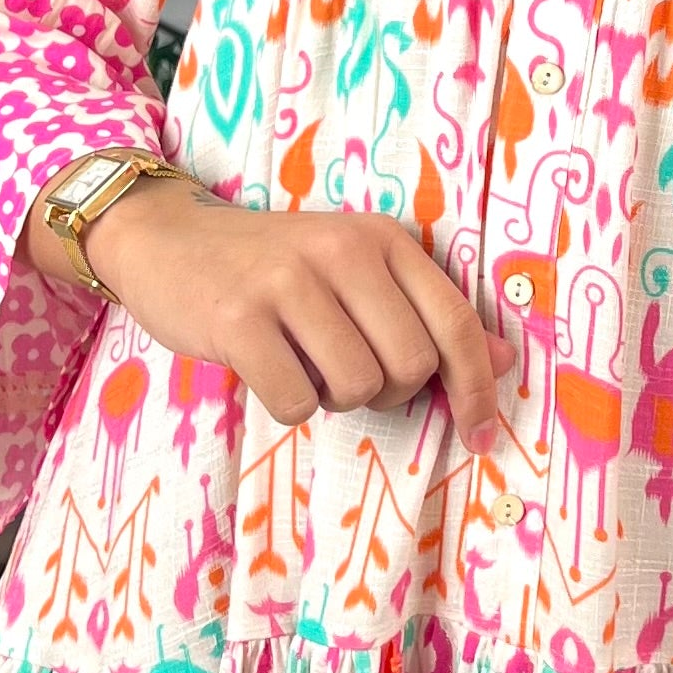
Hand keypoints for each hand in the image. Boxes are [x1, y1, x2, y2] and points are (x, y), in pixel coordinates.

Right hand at [37, 180, 516, 445]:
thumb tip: (504, 359)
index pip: (453, 322)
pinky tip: (266, 369)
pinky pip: (294, 402)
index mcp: (381, 238)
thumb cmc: (274, 267)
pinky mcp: (238, 320)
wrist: (169, 239)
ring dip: (332, 397)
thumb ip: (426, 312)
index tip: (480, 433)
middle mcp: (341, 252)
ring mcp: (287, 283)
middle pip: (408, 366)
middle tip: (346, 372)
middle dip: (387, 392)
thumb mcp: (357, 272)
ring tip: (302, 362)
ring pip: (355, 388)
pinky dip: (286, 404)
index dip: (476, 387)